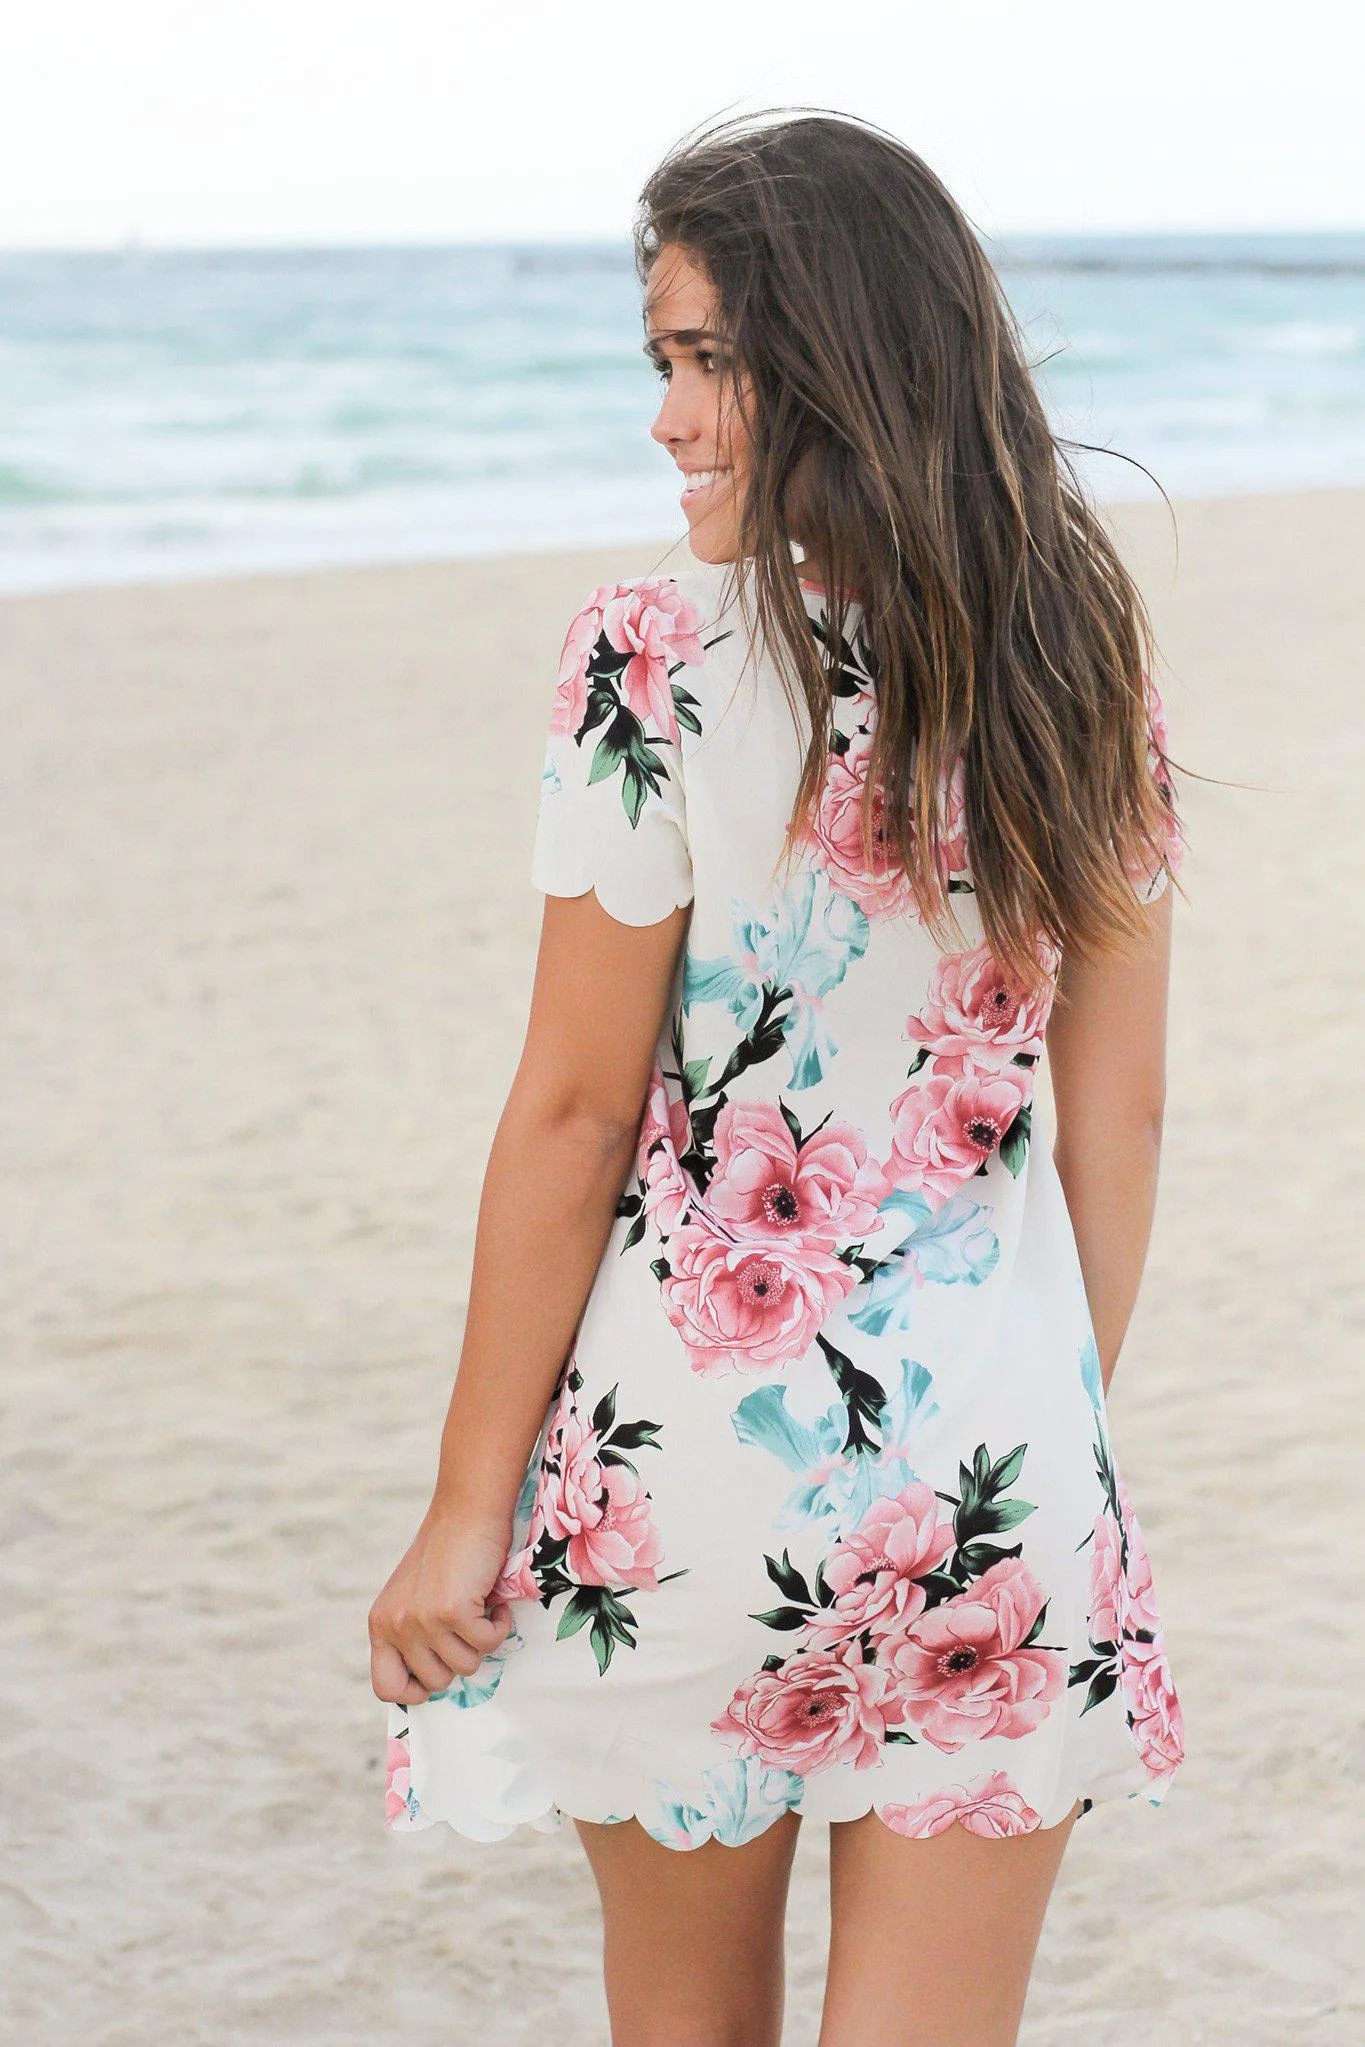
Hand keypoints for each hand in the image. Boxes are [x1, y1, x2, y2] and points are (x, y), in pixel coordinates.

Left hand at [369, 1510, 515, 1706]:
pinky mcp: (451, 1612)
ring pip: (465, 1666)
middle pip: (436, 1682)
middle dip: (460, 1657)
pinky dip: (499, 1625)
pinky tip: (493, 1600)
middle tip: (466, 1624)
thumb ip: (412, 1635)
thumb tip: (432, 1683)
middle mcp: (396, 1626)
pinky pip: (488, 1643)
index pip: (386, 1687)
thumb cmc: (449, 1554)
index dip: (415, 1690)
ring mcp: (422, 1621)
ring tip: (478, 1607)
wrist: (466, 1511)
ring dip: (482, 1640)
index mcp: (380, 1624)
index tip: (439, 1669)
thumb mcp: (414, 1598)